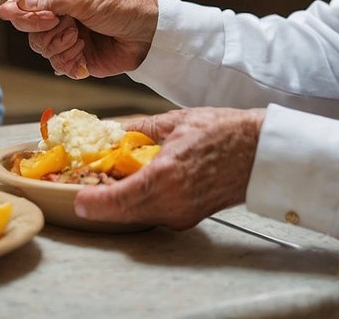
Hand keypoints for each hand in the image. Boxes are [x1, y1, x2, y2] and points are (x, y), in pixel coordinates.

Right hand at [0, 0, 157, 78]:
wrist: (145, 36)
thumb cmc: (121, 6)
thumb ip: (50, 1)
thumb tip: (21, 2)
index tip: (5, 9)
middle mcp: (58, 6)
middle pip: (25, 19)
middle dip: (38, 24)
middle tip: (57, 22)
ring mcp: (63, 30)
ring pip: (37, 42)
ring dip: (56, 42)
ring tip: (78, 37)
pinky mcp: (71, 52)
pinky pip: (53, 61)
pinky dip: (66, 58)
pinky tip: (82, 51)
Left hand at [73, 107, 265, 229]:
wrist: (259, 153)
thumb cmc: (226, 132)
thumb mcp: (176, 121)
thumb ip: (139, 129)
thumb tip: (112, 129)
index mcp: (167, 175)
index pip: (120, 199)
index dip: (94, 202)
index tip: (78, 199)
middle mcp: (172, 201)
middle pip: (123, 213)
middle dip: (100, 202)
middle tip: (84, 187)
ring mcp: (181, 214)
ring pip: (136, 215)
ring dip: (118, 203)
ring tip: (106, 183)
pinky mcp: (187, 218)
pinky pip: (152, 214)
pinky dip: (138, 203)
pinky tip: (134, 186)